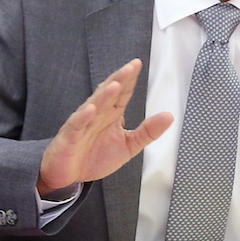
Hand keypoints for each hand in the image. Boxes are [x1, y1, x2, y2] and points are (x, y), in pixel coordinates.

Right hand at [37, 59, 172, 196]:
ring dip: (104, 96)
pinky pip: (76, 125)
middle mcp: (97, 114)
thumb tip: (169, 116)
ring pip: (94, 106)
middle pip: (109, 93)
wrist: (70, 176)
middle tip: (130, 68)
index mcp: (112, 114)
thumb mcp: (128, 146)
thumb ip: (148, 132)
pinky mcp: (70, 137)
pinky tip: (91, 110)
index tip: (137, 64)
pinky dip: (83, 117)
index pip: (122, 93)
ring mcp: (83, 124)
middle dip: (119, 80)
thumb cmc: (95, 157)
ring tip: (115, 85)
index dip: (130, 79)